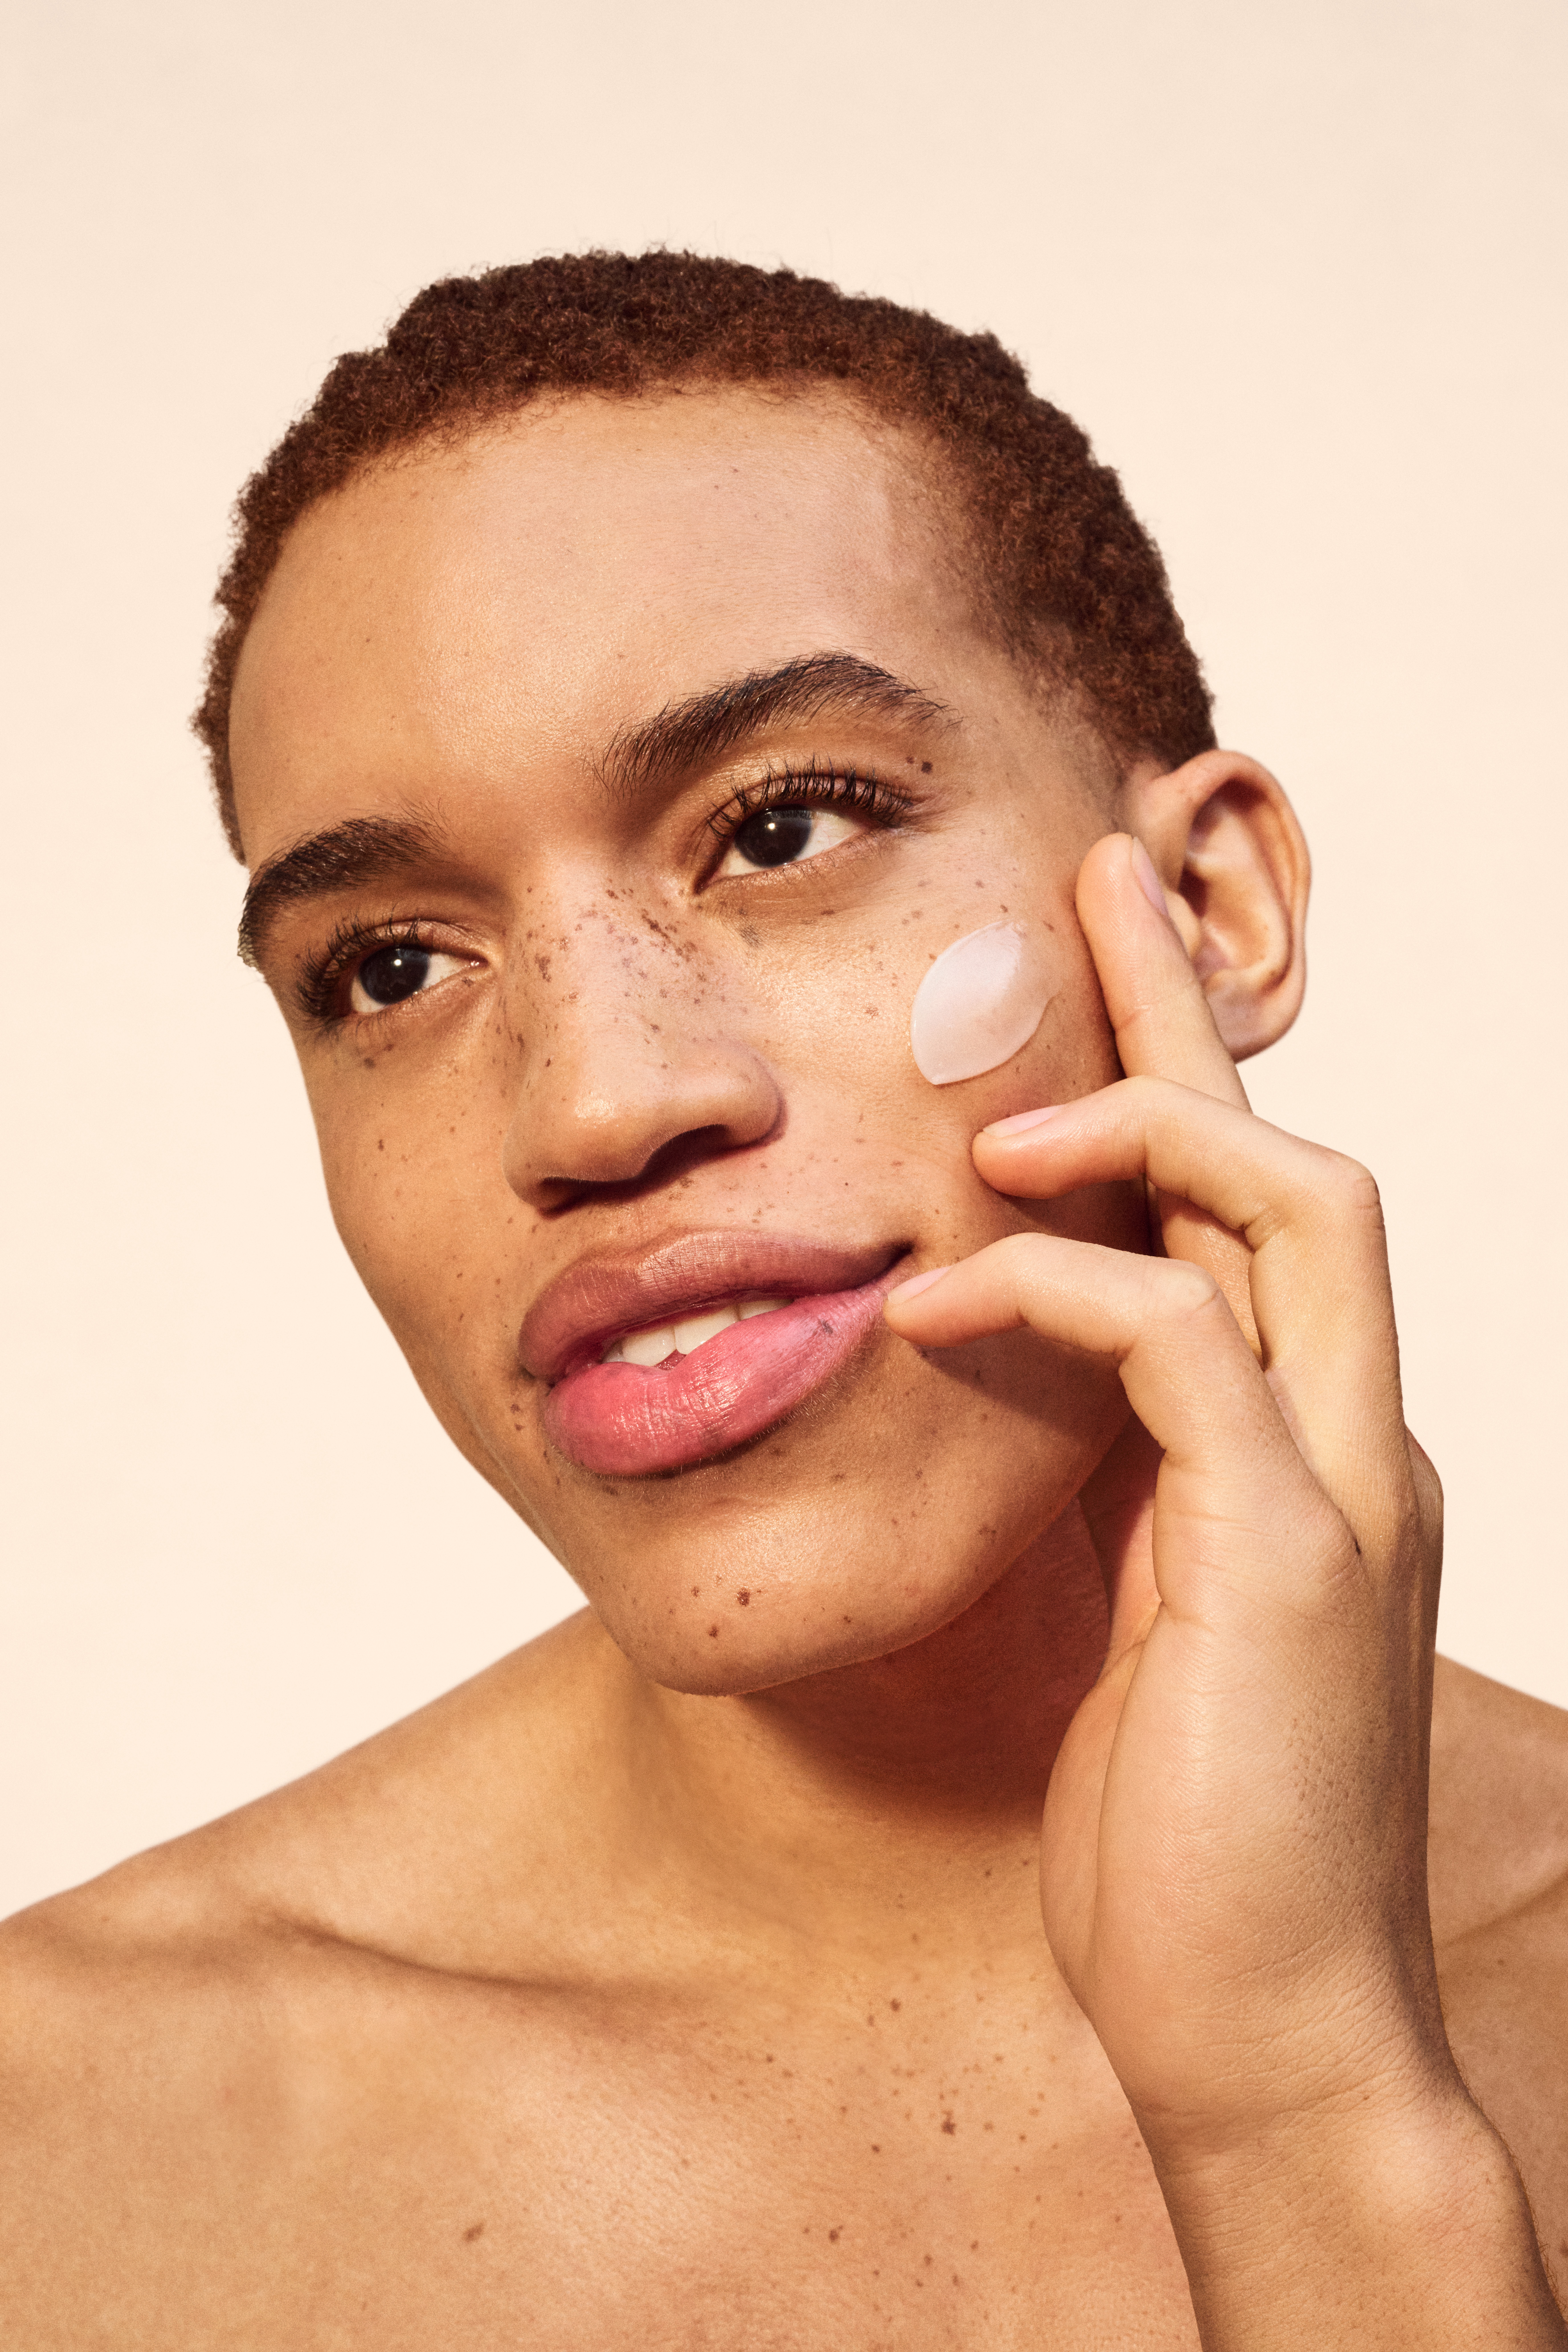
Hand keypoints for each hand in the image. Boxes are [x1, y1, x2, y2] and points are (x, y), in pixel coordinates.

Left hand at [885, 832, 1562, 2346]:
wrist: (1260, 2027)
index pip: (1266, 1215)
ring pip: (1288, 1212)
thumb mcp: (1137, 1616)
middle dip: (1194, 1021)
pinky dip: (1059, 1293)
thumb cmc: (1183, 1835)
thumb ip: (1114, 1492)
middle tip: (1094, 889)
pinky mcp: (1278, 1556)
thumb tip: (1019, 1382)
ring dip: (1140, 1136)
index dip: (1191, 1081)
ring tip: (1001, 1123)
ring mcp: (1334, 1493)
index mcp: (1312, 1456)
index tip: (1106, 974)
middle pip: (1295, 1159)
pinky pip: (1179, 1346)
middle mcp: (1352, 1444)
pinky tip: (941, 1295)